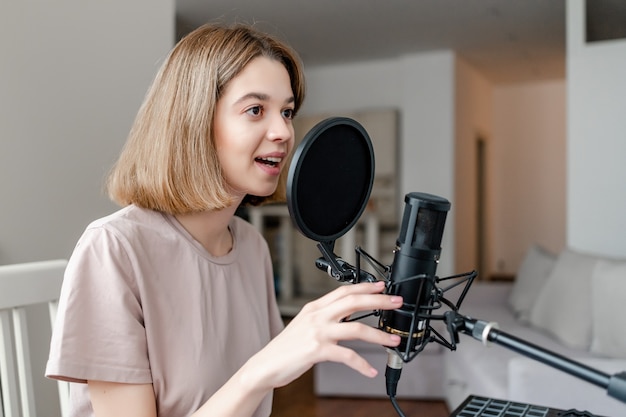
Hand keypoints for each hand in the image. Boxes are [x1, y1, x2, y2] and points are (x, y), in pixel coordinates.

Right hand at [243, 281, 402, 389]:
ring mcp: (317, 333)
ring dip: (379, 335)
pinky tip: (370, 370)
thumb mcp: (305, 325)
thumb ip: (325, 317)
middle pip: (353, 302)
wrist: (265, 365)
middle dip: (379, 301)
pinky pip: (347, 356)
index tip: (382, 286)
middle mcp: (317, 316)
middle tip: (396, 302)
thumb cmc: (286, 348)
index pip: (344, 291)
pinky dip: (361, 364)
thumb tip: (348, 316)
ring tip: (392, 341)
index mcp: (315, 308)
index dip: (365, 287)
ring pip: (356, 329)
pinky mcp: (317, 351)